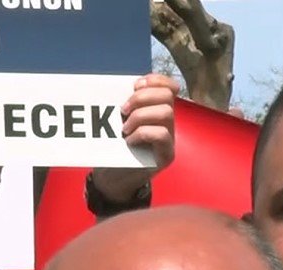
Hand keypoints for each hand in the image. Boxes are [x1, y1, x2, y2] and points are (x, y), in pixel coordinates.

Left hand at [89, 74, 179, 203]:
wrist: (113, 176)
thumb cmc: (113, 146)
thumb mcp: (116, 120)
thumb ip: (123, 104)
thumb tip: (113, 86)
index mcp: (157, 110)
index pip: (169, 86)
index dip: (155, 80)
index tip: (134, 85)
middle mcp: (168, 123)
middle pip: (167, 96)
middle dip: (141, 98)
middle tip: (123, 110)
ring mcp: (170, 139)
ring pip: (166, 113)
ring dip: (140, 117)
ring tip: (125, 128)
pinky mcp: (166, 155)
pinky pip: (162, 134)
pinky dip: (142, 133)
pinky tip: (130, 141)